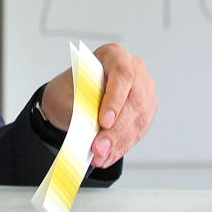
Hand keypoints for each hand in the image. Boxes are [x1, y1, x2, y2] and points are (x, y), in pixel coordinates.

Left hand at [40, 43, 156, 168]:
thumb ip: (80, 108)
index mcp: (114, 55)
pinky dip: (122, 146)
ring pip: (139, 119)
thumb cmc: (69, 90)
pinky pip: (138, 131)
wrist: (70, 100)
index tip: (103, 121)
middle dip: (116, 129)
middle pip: (135, 100)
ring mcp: (144, 90)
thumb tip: (90, 129)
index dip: (115, 100)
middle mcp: (135, 70)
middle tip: (98, 148)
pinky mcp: (146, 111)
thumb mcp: (66, 95)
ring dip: (119, 142)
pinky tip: (108, 156)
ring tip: (100, 156)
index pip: (122, 75)